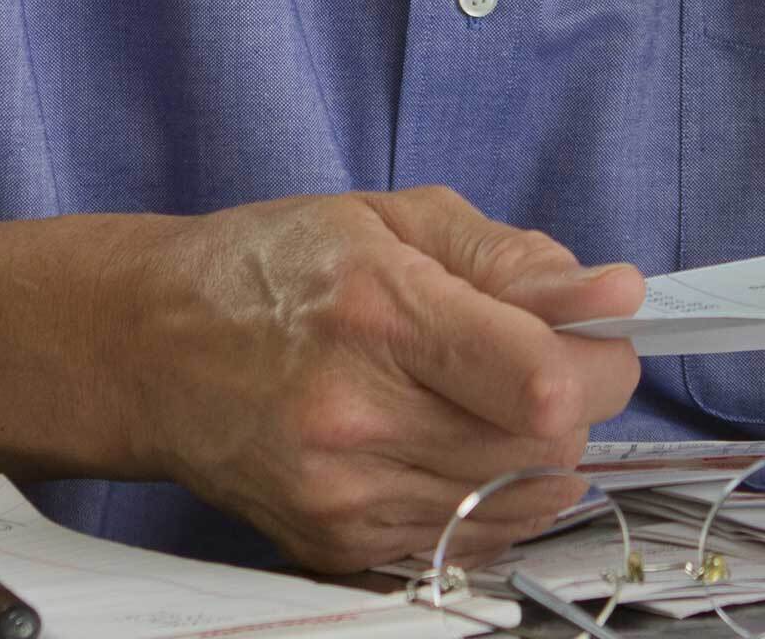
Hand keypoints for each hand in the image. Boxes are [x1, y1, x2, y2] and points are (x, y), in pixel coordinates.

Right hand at [95, 187, 644, 571]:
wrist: (149, 349)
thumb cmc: (272, 268)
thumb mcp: (394, 220)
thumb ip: (514, 260)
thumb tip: (616, 297)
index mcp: (379, 315)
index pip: (542, 381)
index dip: (602, 362)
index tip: (598, 336)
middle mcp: (357, 417)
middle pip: (544, 448)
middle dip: (575, 403)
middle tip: (540, 361)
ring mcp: (343, 495)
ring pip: (517, 502)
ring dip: (538, 453)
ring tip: (490, 400)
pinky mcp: (335, 544)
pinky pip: (467, 538)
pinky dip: (490, 494)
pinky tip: (453, 444)